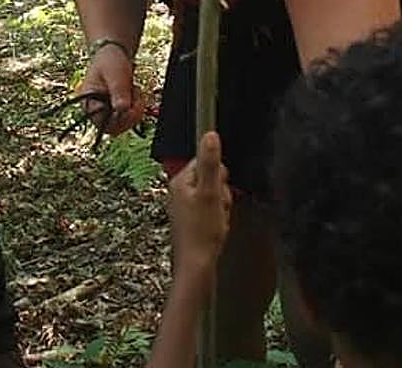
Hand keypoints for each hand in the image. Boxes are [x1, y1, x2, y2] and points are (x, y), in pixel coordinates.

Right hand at [78, 43, 141, 134]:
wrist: (116, 54)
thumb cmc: (111, 60)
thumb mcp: (115, 73)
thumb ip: (118, 90)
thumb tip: (122, 110)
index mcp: (88, 101)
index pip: (100, 121)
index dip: (116, 119)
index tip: (129, 109)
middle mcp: (96, 110)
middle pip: (113, 127)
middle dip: (128, 116)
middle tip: (137, 101)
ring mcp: (108, 111)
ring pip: (123, 124)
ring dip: (134, 110)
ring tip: (134, 91)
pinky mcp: (117, 110)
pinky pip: (129, 118)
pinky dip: (136, 108)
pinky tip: (135, 93)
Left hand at [169, 132, 230, 278]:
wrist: (196, 265)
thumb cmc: (202, 233)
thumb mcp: (210, 193)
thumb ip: (210, 163)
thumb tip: (210, 135)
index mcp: (181, 181)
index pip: (206, 161)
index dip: (219, 176)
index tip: (218, 190)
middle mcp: (180, 191)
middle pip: (211, 178)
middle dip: (221, 193)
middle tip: (218, 208)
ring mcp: (185, 205)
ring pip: (214, 195)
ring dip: (221, 207)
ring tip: (216, 220)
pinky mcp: (191, 219)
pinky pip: (211, 209)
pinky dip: (217, 218)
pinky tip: (215, 227)